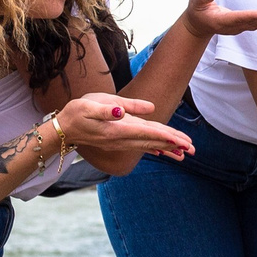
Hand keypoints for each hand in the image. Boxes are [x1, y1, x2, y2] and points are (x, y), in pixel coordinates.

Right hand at [56, 95, 193, 158]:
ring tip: (185, 153)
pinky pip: (141, 146)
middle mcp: (122, 139)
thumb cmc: (77, 111)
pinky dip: (155, 148)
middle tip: (193, 149)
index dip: (166, 136)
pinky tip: (163, 152)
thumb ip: (112, 108)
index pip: (147, 133)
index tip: (182, 141)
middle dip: (173, 144)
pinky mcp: (119, 141)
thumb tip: (133, 109)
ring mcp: (121, 142)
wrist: (63, 128)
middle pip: (153, 141)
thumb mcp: (92, 104)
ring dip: (168, 148)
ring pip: (149, 145)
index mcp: (118, 129)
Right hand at [179, 0, 256, 39]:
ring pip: (255, 25)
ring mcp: (236, 28)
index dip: (253, 16)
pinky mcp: (240, 26)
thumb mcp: (196, 0)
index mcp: (221, 20)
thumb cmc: (197, 9)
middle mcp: (231, 26)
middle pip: (250, 22)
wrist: (198, 24)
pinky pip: (254, 26)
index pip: (239, 17)